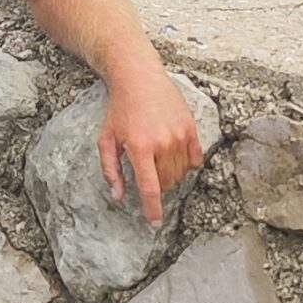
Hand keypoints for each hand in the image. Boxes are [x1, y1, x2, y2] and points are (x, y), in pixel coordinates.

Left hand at [98, 67, 207, 226]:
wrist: (140, 78)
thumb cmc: (120, 110)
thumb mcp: (107, 139)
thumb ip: (111, 170)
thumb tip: (119, 196)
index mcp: (140, 148)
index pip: (150, 188)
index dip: (153, 209)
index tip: (155, 224)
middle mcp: (162, 143)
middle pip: (167, 182)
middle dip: (158, 187)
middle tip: (149, 174)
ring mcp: (179, 135)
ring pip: (181, 172)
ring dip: (171, 176)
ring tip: (158, 161)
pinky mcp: (191, 128)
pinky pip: (195, 159)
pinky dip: (187, 164)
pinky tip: (175, 155)